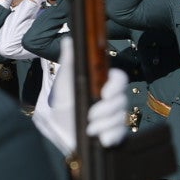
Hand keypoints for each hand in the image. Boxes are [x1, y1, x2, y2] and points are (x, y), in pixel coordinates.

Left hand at [32, 38, 131, 154]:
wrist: (57, 136)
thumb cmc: (60, 108)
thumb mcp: (63, 85)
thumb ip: (69, 63)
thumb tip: (68, 40)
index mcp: (101, 85)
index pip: (119, 78)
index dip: (116, 84)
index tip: (105, 92)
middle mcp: (110, 101)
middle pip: (122, 99)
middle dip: (105, 109)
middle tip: (90, 115)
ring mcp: (114, 118)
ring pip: (121, 117)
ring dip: (104, 124)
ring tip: (88, 129)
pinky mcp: (115, 135)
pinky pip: (122, 134)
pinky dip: (111, 136)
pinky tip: (100, 139)